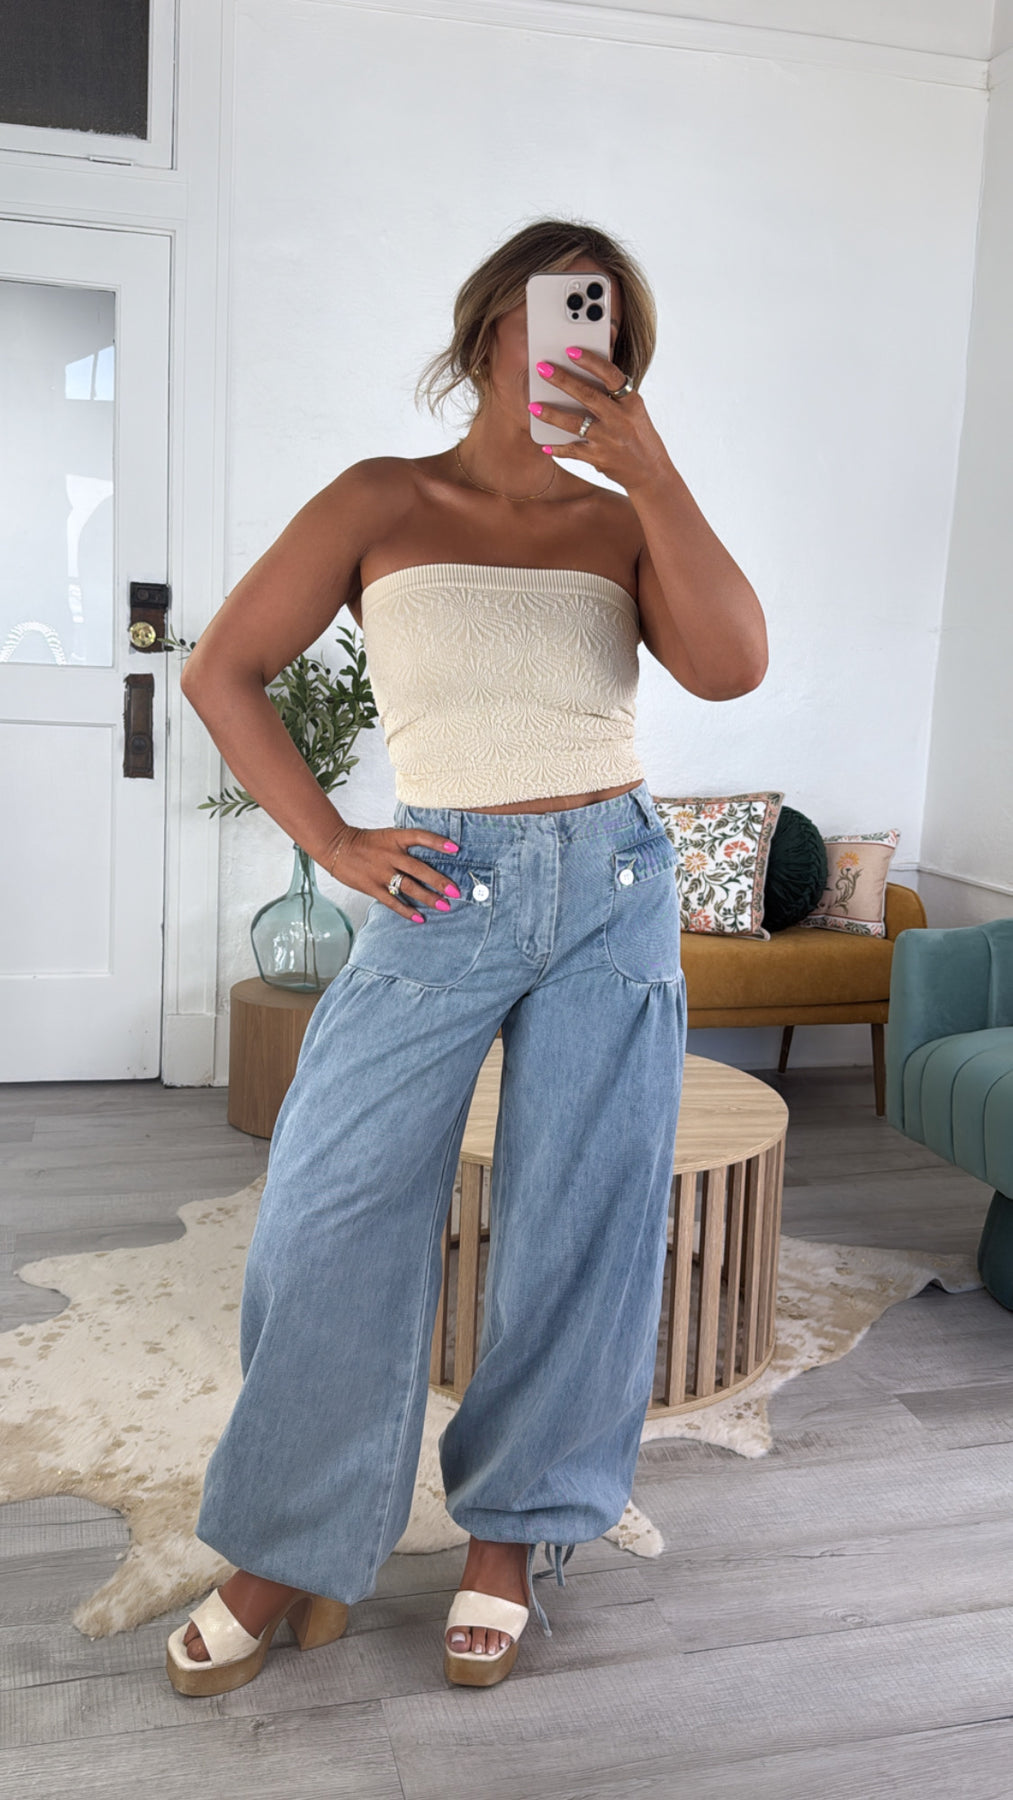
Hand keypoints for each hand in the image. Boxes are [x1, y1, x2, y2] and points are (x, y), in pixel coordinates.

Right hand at [327, 825, 461, 921]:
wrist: (336, 847)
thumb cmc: (365, 842)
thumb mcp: (387, 836)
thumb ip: (405, 845)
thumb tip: (431, 857)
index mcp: (395, 838)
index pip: (420, 837)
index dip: (438, 842)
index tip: (456, 849)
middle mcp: (390, 855)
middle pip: (419, 869)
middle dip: (439, 881)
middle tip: (455, 891)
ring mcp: (381, 872)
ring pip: (409, 887)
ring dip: (428, 898)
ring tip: (444, 906)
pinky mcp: (372, 887)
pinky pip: (392, 901)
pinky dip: (406, 911)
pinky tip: (419, 918)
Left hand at [529, 347, 670, 492]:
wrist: (651, 472)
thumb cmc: (639, 435)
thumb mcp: (634, 411)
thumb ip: (614, 396)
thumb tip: (583, 377)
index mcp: (631, 402)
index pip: (611, 376)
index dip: (590, 362)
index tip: (571, 350)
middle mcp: (620, 419)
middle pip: (587, 396)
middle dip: (563, 381)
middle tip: (542, 369)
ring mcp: (609, 440)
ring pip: (575, 424)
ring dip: (552, 415)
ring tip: (533, 406)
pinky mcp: (599, 459)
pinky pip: (573, 451)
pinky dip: (558, 449)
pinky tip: (545, 445)